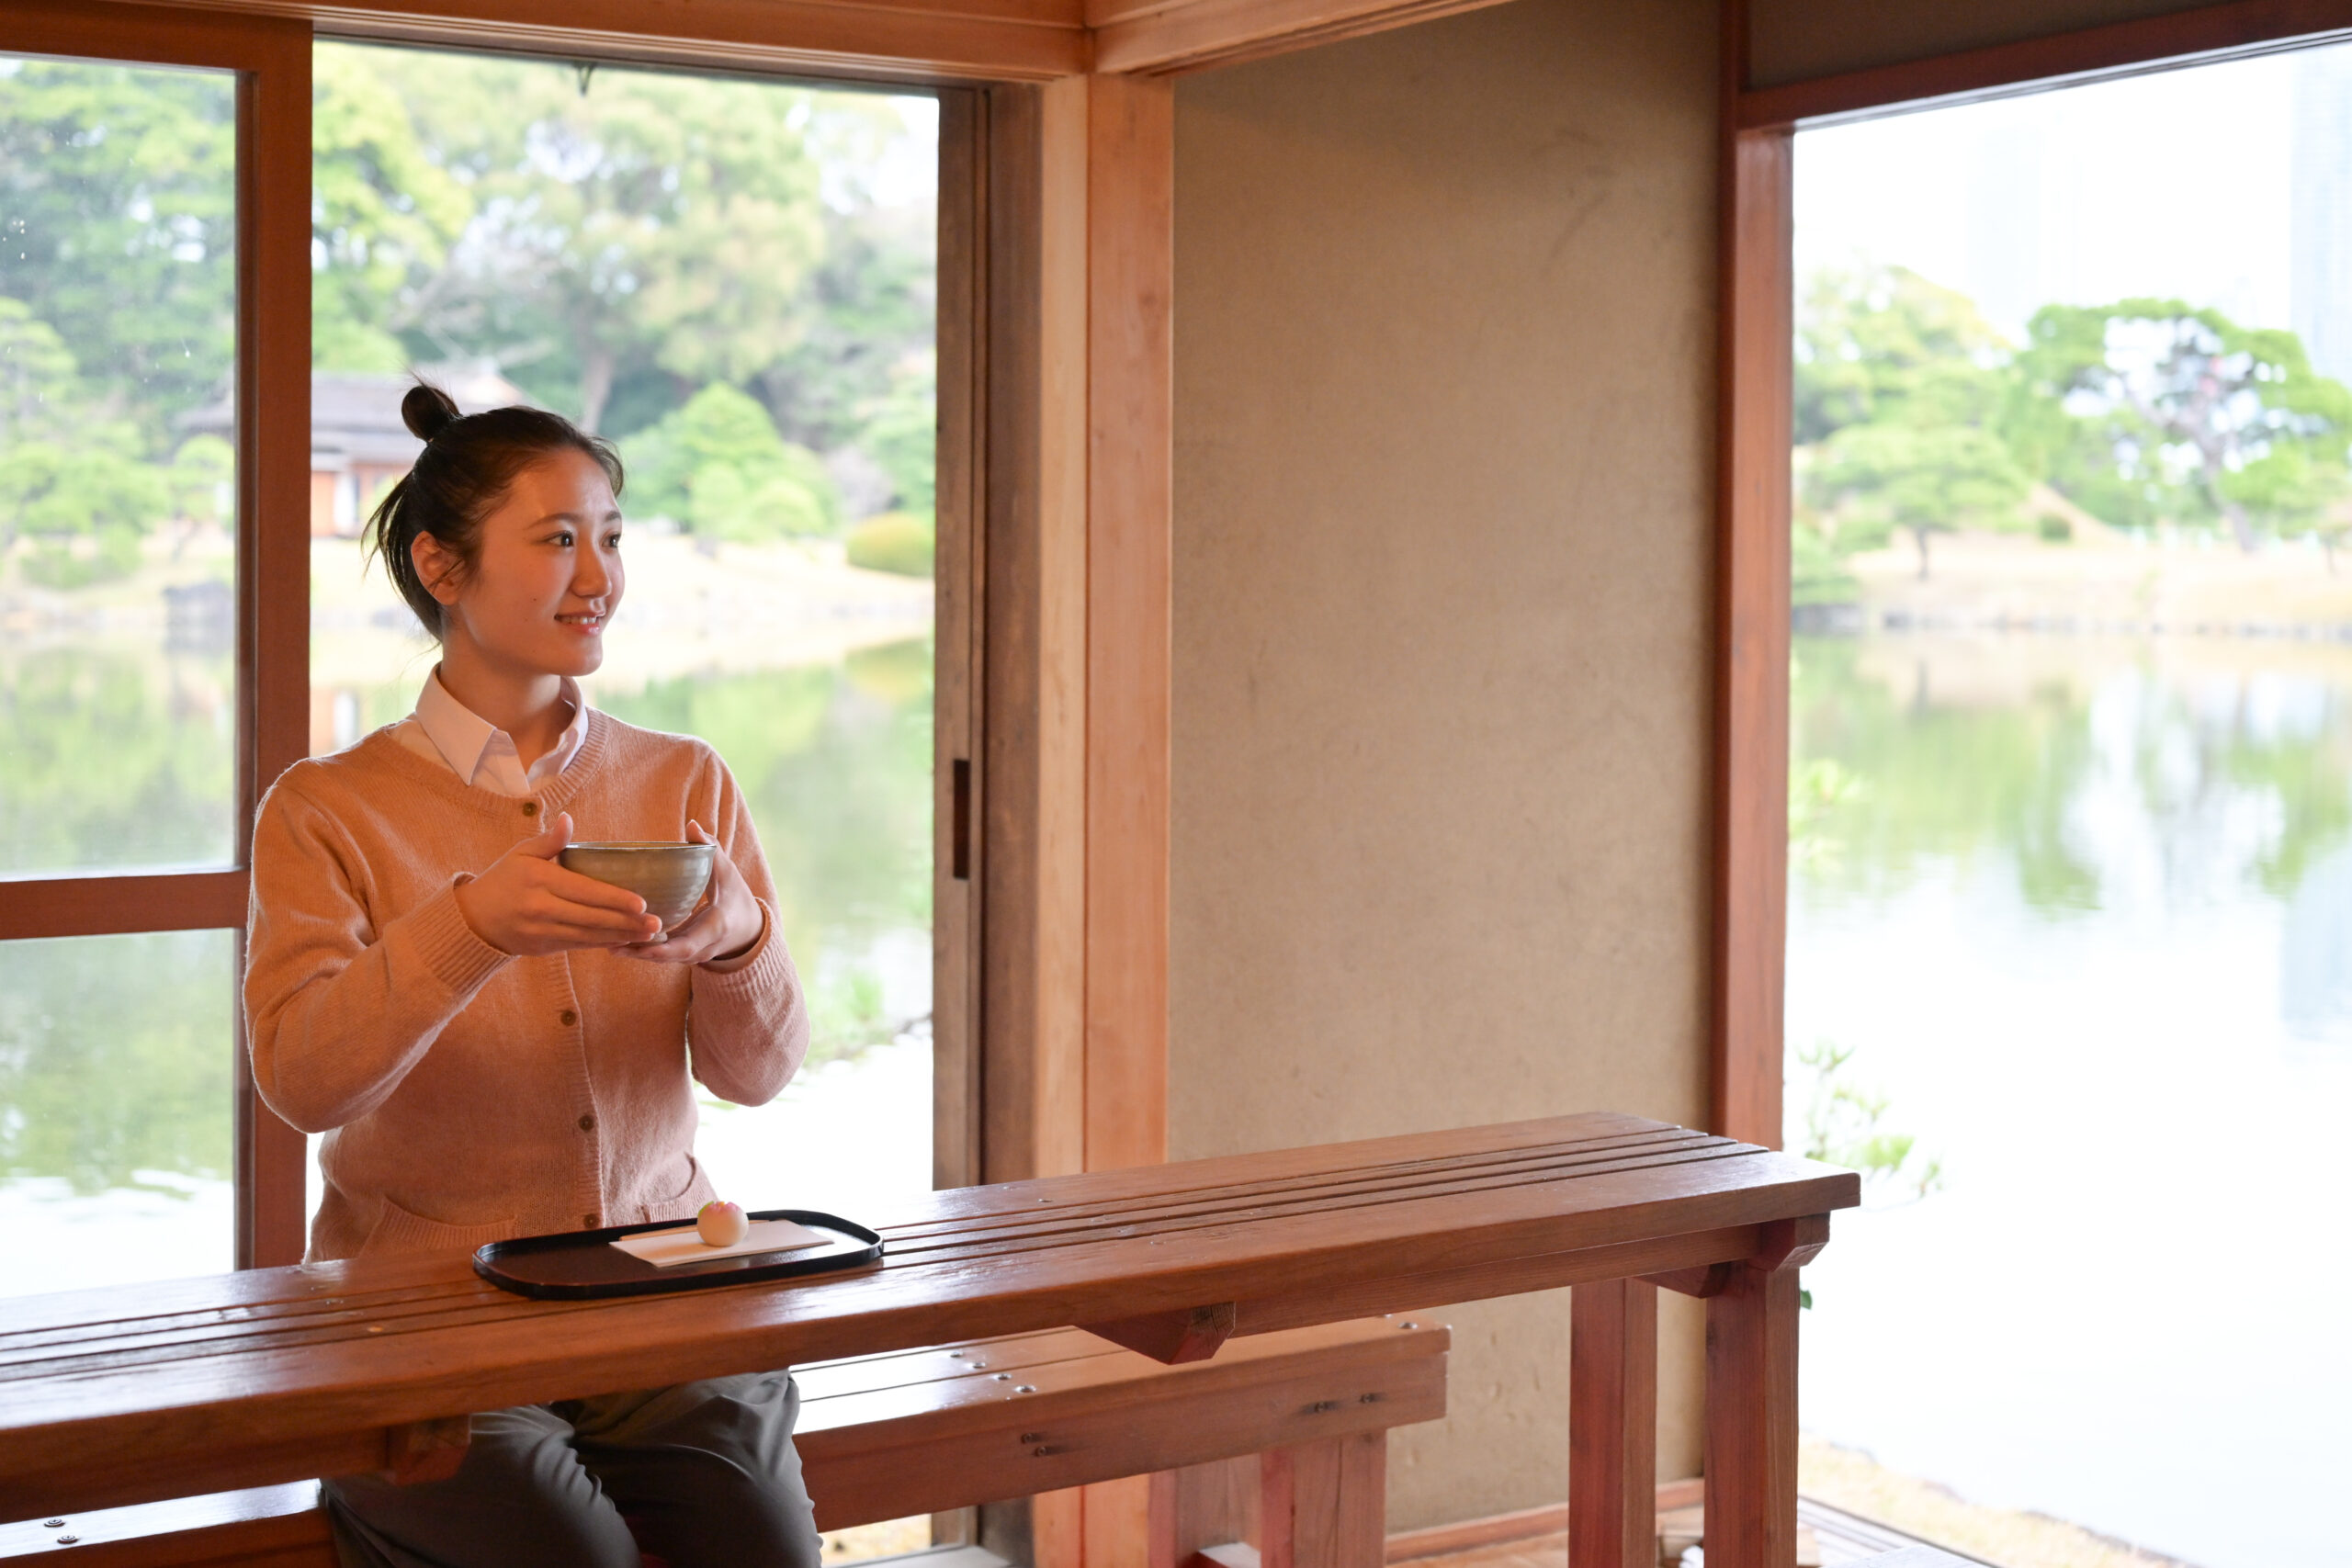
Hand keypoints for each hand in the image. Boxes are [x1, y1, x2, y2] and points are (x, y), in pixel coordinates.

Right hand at [453, 812, 663, 956]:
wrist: (475, 919)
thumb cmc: (504, 879)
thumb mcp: (521, 853)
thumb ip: (549, 840)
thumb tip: (568, 819)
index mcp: (539, 880)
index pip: (584, 891)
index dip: (614, 899)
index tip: (642, 902)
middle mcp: (541, 908)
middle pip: (591, 917)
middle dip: (627, 922)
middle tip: (657, 923)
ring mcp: (543, 931)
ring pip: (589, 936)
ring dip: (622, 936)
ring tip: (650, 935)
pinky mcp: (545, 947)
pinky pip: (580, 945)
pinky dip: (604, 943)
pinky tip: (626, 940)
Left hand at [618, 819, 764, 966]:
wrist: (748, 929)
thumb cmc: (737, 896)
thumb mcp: (728, 872)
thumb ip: (710, 849)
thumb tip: (692, 825)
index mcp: (716, 928)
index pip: (688, 944)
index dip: (664, 946)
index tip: (641, 937)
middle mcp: (703, 948)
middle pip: (668, 956)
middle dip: (640, 951)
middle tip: (611, 943)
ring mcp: (693, 956)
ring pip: (662, 960)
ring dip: (637, 953)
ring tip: (608, 943)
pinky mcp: (683, 957)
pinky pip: (662, 957)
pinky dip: (642, 951)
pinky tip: (618, 943)